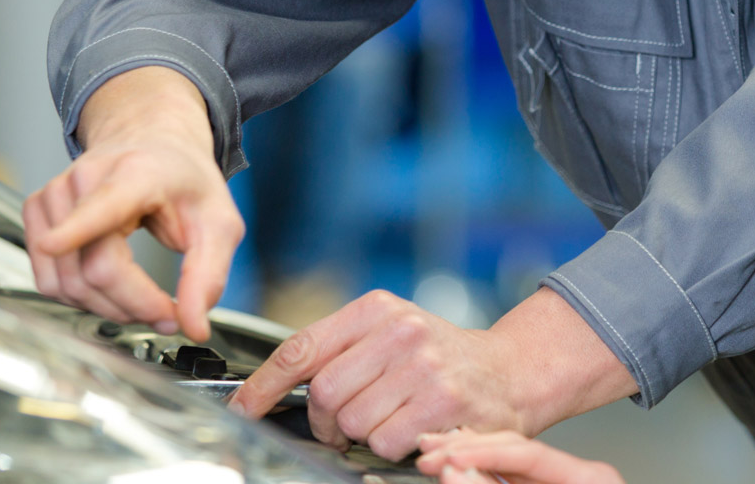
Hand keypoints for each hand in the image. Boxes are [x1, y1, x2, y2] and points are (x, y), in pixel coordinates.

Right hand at [23, 66, 243, 340]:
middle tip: (168, 313)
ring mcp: (55, 194)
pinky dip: (81, 297)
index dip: (76, 229)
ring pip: (67, 283)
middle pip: (94, 270)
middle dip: (134, 307)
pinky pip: (49, 279)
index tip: (54, 243)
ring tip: (143, 299)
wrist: (153, 145)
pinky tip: (112, 287)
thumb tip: (193, 327)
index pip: (102, 206)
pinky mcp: (36, 212)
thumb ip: (208, 275)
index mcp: (137, 173)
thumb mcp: (219, 223)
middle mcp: (86, 178)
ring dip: (107, 308)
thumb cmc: (184, 181)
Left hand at [228, 287, 636, 459]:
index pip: (302, 347)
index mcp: (377, 308)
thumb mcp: (391, 334)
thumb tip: (275, 387)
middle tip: (345, 424)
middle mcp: (399, 330)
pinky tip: (411, 431)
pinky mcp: (441, 401)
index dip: (263, 385)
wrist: (510, 372)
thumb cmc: (442, 358)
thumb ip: (342, 350)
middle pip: (322, 393)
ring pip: (350, 422)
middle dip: (325, 421)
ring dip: (362, 435)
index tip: (243, 409)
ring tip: (389, 420)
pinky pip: (384, 441)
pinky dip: (390, 446)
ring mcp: (422, 364)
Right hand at [416, 428, 625, 483]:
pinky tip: (460, 470)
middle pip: (517, 452)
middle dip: (469, 452)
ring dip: (470, 461)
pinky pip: (514, 480)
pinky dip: (486, 476)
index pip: (528, 452)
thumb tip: (459, 475)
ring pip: (511, 467)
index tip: (446, 458)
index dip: (481, 453)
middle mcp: (580, 478)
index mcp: (591, 480)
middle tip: (429, 455)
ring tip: (435, 455)